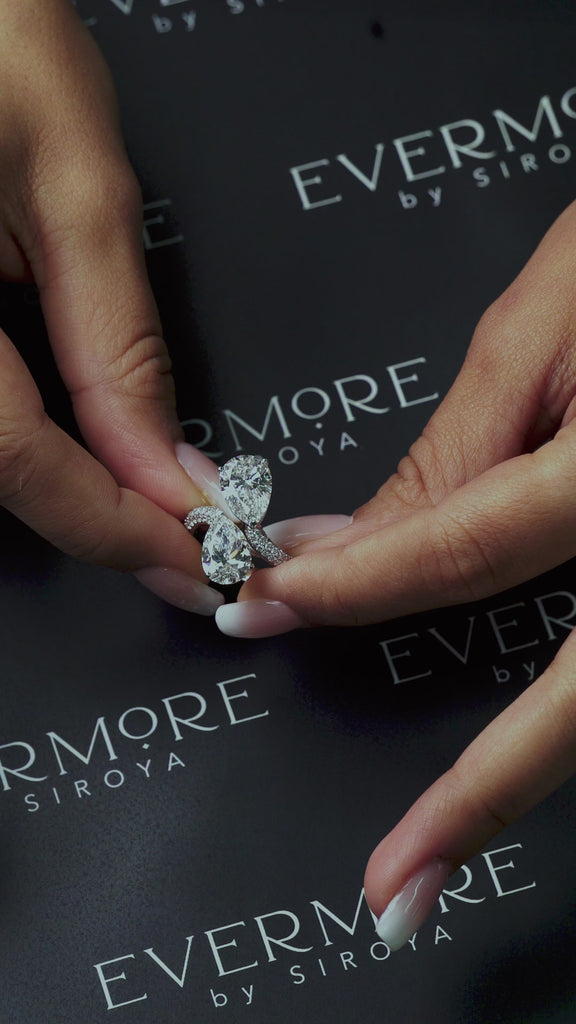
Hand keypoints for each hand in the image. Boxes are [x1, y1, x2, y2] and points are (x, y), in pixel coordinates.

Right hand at [0, 0, 223, 613]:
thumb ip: (117, 333)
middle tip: (180, 549)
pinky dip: (31, 444)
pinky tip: (86, 452)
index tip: (193, 547)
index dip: (115, 522)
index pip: (20, 459)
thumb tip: (162, 450)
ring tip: (144, 512)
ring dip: (62, 492)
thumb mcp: (73, 179)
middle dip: (95, 521)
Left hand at [220, 199, 575, 945]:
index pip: (464, 546)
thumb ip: (461, 448)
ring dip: (524, 777)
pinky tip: (522, 743)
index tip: (269, 605)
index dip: (358, 585)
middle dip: (479, 795)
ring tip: (442, 847)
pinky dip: (564, 707)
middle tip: (397, 879)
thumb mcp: (548, 323)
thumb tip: (360, 541)